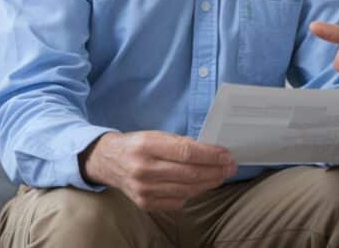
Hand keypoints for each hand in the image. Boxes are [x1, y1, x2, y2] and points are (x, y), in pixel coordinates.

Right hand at [80, 131, 236, 210]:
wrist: (108, 162)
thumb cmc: (137, 145)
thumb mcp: (156, 135)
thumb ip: (181, 143)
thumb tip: (212, 152)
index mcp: (147, 146)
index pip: (187, 153)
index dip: (211, 155)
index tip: (227, 155)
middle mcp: (143, 169)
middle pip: (189, 174)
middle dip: (215, 171)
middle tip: (231, 167)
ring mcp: (143, 190)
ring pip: (186, 190)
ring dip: (208, 184)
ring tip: (221, 176)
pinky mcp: (144, 203)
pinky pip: (177, 201)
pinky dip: (192, 194)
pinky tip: (200, 186)